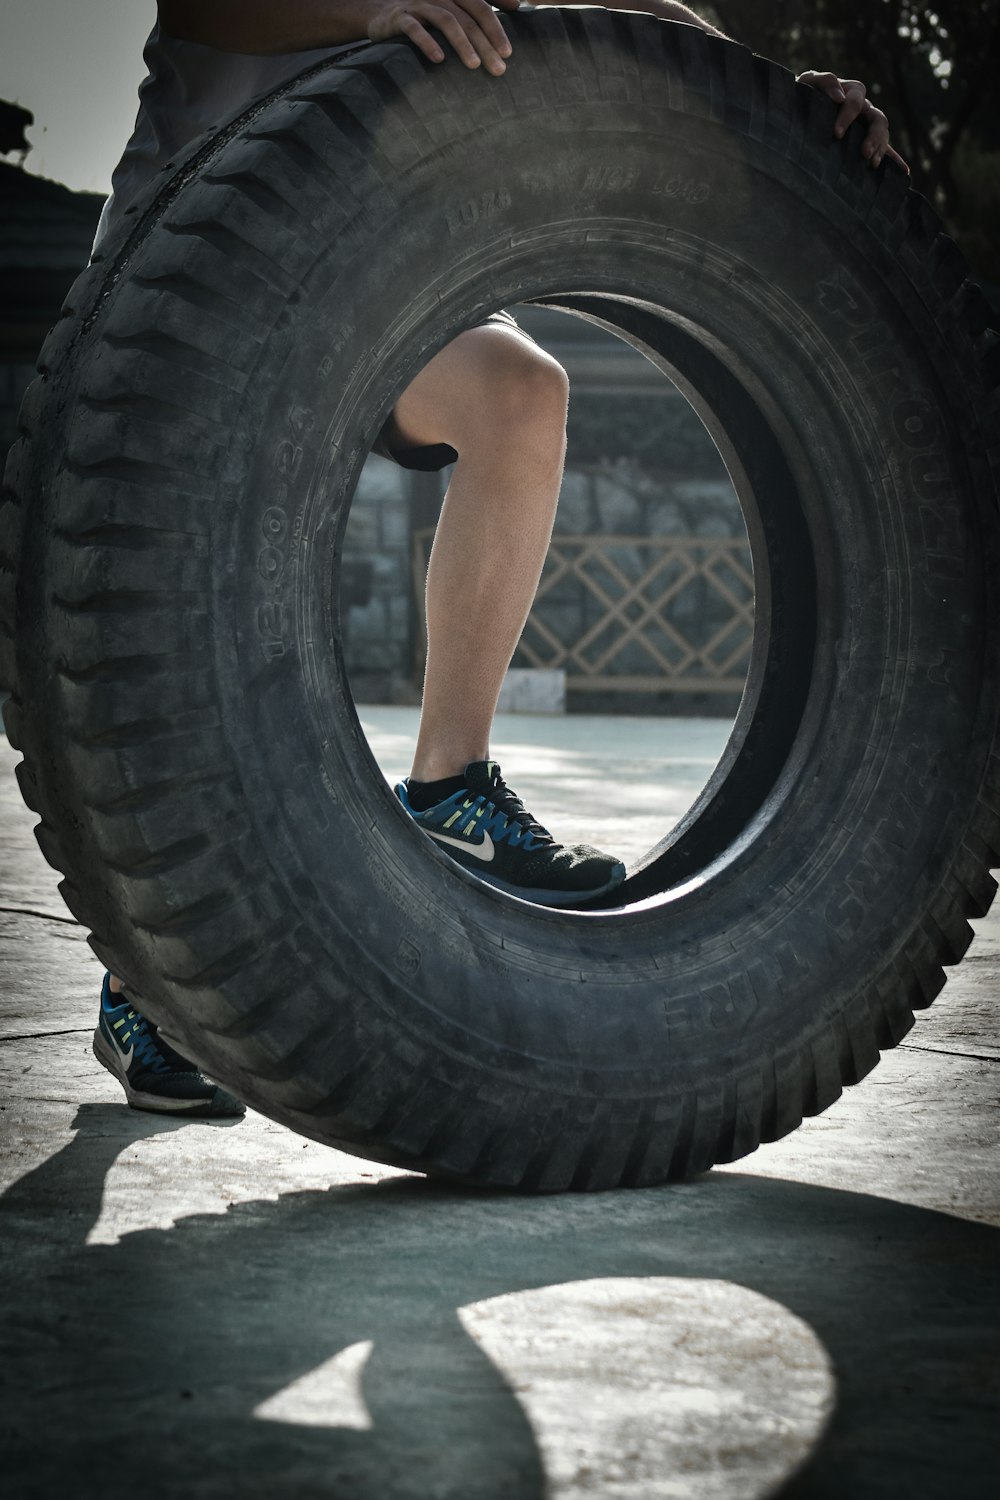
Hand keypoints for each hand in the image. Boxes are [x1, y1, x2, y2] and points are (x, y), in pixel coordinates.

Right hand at [367, 0, 520, 75]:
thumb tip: (516, 4)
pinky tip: (439, 60)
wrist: (379, 13)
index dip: (496, 29)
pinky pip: (414, 28)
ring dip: (462, 44)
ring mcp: (418, 3)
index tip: (509, 53)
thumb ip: (481, 5)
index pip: (481, 8)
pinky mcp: (399, 16)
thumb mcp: (453, 7)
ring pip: (446, 20)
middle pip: (468, 17)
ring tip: (475, 66)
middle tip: (499, 69)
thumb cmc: (424, 13)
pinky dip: (427, 42)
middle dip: (486, 44)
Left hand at [797, 71, 909, 173]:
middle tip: (864, 153)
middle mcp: (864, 109)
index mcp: (852, 92)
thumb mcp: (808, 83)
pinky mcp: (864, 142)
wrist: (800, 111)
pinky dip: (895, 159)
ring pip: (882, 134)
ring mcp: (866, 126)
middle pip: (878, 119)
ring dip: (880, 148)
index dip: (848, 115)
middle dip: (873, 137)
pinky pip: (884, 149)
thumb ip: (824, 81)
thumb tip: (839, 97)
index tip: (837, 134)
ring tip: (871, 163)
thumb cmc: (804, 96)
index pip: (856, 101)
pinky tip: (904, 172)